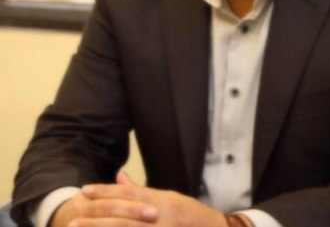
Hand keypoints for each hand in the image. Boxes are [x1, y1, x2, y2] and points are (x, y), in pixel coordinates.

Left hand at [71, 172, 226, 226]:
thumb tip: (119, 177)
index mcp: (161, 200)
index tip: (85, 190)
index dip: (106, 191)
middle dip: (97, 217)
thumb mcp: (169, 199)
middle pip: (123, 215)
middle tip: (73, 218)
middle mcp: (159, 216)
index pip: (129, 193)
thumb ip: (142, 191)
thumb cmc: (190, 216)